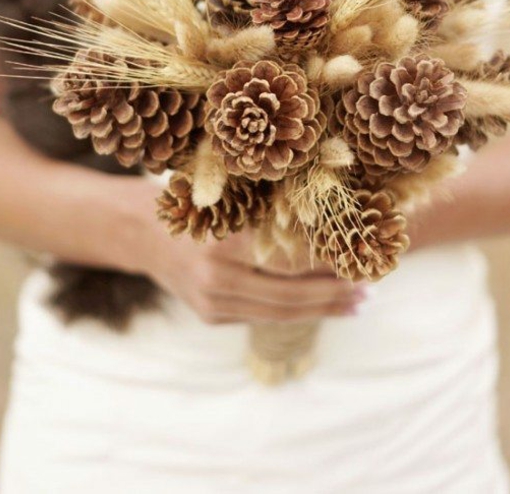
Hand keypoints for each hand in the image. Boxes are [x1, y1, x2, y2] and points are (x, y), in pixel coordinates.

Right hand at [132, 183, 365, 325]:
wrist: (141, 231)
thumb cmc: (196, 200)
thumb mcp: (230, 193)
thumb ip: (270, 210)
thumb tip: (332, 217)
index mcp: (224, 238)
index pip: (289, 256)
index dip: (328, 260)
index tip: (361, 254)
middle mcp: (216, 276)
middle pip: (289, 291)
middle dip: (333, 291)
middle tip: (369, 286)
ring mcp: (212, 301)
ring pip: (279, 311)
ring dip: (322, 308)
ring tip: (356, 302)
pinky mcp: (210, 316)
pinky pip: (261, 315)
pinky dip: (295, 310)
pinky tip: (321, 305)